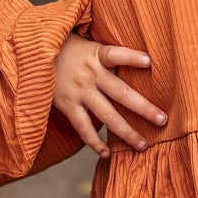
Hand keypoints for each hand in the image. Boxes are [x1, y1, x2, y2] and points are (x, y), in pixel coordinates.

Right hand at [53, 36, 166, 157]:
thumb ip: (108, 54)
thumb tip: (141, 60)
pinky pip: (83, 128)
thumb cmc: (69, 48)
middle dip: (143, 107)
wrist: (34, 54)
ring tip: (142, 145)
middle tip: (163, 120)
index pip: (115, 54)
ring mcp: (78, 92)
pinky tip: (107, 154)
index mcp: (96, 55)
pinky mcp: (67, 105)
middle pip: (121, 92)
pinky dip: (95, 143)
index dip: (131, 57)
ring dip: (126, 131)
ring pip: (106, 115)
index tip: (149, 61)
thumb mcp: (88, 43)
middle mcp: (89, 75)